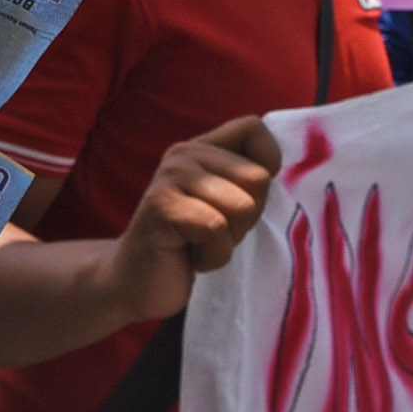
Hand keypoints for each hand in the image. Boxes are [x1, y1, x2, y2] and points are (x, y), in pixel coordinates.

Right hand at [111, 118, 284, 321]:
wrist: (139, 283)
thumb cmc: (191, 244)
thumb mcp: (228, 206)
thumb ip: (248, 181)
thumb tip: (274, 170)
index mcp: (202, 147)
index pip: (254, 128)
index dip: (266, 166)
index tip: (242, 199)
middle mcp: (184, 154)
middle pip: (257, 178)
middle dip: (247, 218)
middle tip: (213, 231)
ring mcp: (170, 177)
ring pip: (241, 206)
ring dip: (228, 240)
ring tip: (199, 243)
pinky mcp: (161, 206)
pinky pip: (217, 229)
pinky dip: (213, 256)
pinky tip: (190, 257)